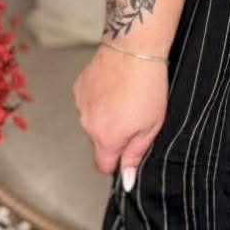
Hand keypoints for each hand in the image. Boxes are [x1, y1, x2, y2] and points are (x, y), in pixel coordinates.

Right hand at [71, 43, 167, 186]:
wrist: (133, 49)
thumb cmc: (148, 87)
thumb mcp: (151, 127)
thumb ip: (135, 155)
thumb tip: (127, 181)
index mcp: (107, 139)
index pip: (104, 166)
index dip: (117, 162)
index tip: (128, 151)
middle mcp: (88, 125)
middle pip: (98, 142)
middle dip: (114, 136)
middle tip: (134, 116)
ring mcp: (80, 106)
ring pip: (92, 122)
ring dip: (105, 116)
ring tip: (125, 97)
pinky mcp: (78, 88)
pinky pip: (87, 103)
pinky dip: (98, 100)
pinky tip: (113, 87)